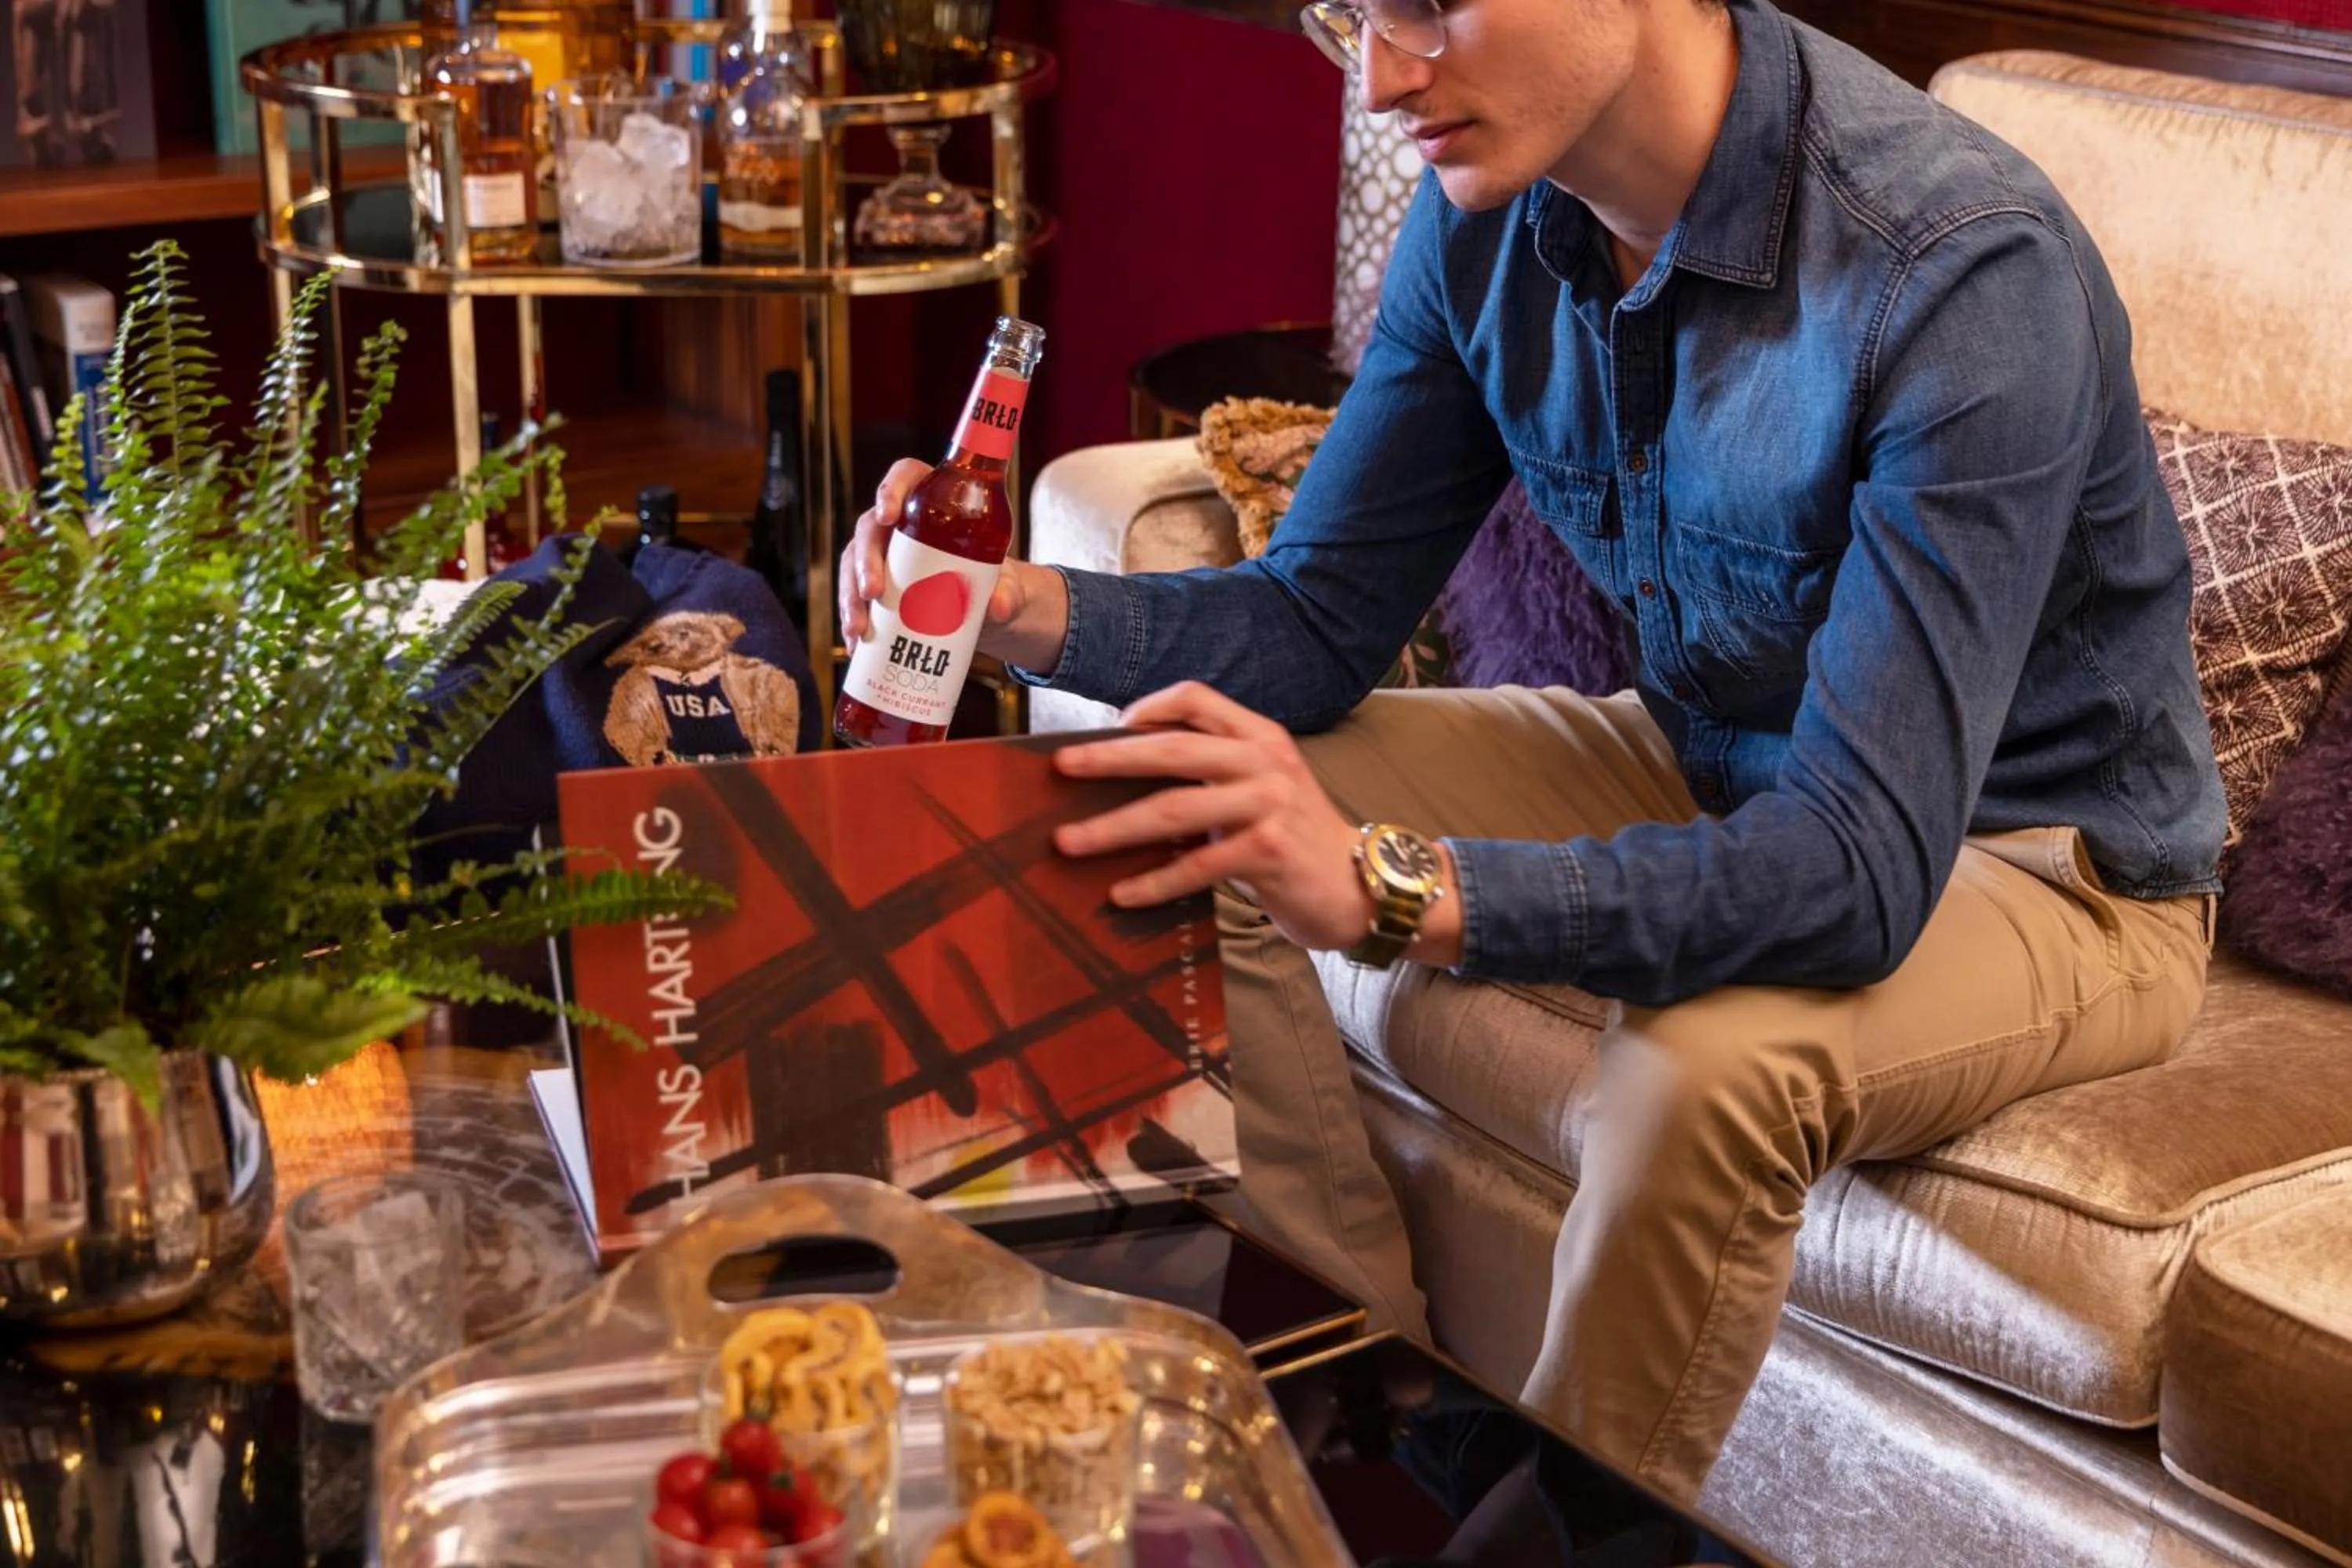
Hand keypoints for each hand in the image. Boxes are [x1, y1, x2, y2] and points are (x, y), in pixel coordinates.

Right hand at [837, 458, 1069, 671]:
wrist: (986, 609)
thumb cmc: (994, 580)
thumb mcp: (1008, 585)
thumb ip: (1009, 593)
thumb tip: (997, 608)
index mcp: (932, 501)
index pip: (905, 477)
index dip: (890, 490)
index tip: (888, 515)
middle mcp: (900, 525)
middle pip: (870, 529)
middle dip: (865, 560)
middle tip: (873, 592)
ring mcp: (883, 555)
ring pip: (853, 566)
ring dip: (850, 597)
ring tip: (859, 630)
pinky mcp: (875, 585)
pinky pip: (855, 598)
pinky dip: (853, 621)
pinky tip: (855, 644)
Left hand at [1052, 682, 1381, 951]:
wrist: (1360, 885)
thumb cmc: (1295, 838)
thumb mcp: (1260, 786)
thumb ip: (1212, 771)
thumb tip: (1126, 770)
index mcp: (1260, 735)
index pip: (1197, 697)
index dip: (1148, 708)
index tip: (1108, 729)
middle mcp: (1265, 761)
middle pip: (1172, 749)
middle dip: (1109, 758)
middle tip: (1062, 768)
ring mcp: (1268, 804)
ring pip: (1174, 808)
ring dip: (1113, 827)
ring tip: (1069, 842)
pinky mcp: (1268, 851)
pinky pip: (1196, 864)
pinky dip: (1154, 881)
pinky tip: (1122, 894)